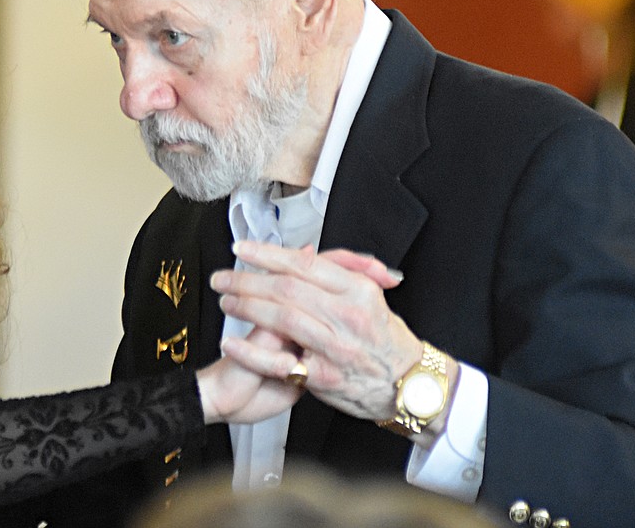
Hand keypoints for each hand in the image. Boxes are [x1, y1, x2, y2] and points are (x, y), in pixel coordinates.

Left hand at [209, 242, 423, 423]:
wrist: (411, 385)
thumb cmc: (387, 341)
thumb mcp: (372, 297)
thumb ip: (340, 272)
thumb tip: (305, 254)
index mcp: (357, 290)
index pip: (304, 264)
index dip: (268, 254)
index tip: (243, 249)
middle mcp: (347, 315)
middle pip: (287, 288)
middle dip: (248, 280)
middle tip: (223, 277)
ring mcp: (335, 346)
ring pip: (282, 318)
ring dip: (247, 308)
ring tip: (226, 301)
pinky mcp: (325, 377)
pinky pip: (280, 363)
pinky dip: (251, 352)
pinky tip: (231, 343)